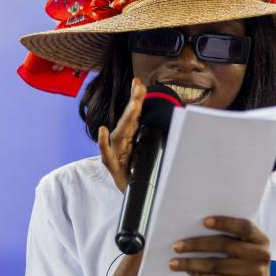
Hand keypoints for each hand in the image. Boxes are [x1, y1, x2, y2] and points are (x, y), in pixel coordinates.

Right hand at [98, 77, 146, 193]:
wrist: (134, 193)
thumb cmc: (140, 171)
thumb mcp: (151, 153)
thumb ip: (156, 138)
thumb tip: (173, 124)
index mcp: (131, 136)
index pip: (135, 114)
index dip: (137, 98)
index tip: (139, 82)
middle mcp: (122, 141)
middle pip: (129, 119)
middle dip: (134, 102)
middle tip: (139, 86)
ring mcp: (115, 152)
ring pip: (120, 133)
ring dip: (126, 118)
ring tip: (132, 105)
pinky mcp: (112, 165)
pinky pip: (106, 153)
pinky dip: (102, 141)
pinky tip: (103, 130)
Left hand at [168, 216, 272, 275]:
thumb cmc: (246, 265)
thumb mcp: (247, 249)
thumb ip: (232, 238)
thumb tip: (195, 228)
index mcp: (261, 239)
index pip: (244, 226)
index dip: (224, 222)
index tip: (203, 221)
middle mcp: (261, 255)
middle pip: (224, 244)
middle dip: (197, 244)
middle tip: (176, 245)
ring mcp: (256, 273)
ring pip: (217, 265)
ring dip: (192, 263)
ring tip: (174, 263)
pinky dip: (201, 275)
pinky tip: (189, 272)